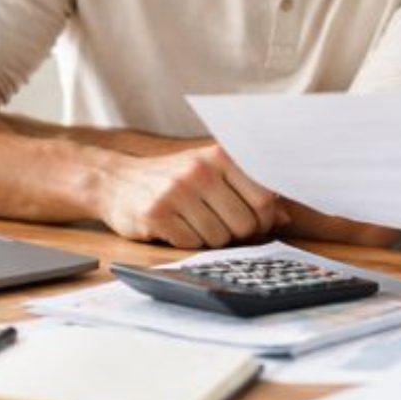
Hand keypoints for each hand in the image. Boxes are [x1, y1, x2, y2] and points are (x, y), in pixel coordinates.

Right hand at [94, 144, 285, 247]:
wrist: (116, 180)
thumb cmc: (172, 179)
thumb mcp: (210, 174)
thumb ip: (248, 190)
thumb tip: (284, 216)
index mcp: (220, 154)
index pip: (264, 198)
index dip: (264, 219)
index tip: (254, 221)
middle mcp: (200, 169)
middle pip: (245, 223)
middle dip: (237, 233)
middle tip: (220, 225)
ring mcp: (177, 191)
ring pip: (220, 238)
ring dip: (211, 239)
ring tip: (194, 222)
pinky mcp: (157, 214)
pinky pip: (193, 245)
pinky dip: (188, 243)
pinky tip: (175, 228)